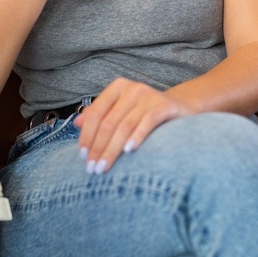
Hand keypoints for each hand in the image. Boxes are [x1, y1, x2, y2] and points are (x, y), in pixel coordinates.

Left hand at [75, 78, 190, 173]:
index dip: (87, 136)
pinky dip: (137, 136)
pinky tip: (129, 151)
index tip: (82, 157)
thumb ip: (100, 116)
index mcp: (117, 87)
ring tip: (104, 167)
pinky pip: (147, 122)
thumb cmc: (145, 113)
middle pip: (108, 122)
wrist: (181, 107)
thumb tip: (76, 123)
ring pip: (124, 126)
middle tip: (93, 169)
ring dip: (112, 150)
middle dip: (98, 148)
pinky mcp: (164, 105)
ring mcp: (149, 95)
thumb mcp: (121, 111)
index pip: (95, 113)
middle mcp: (132, 88)